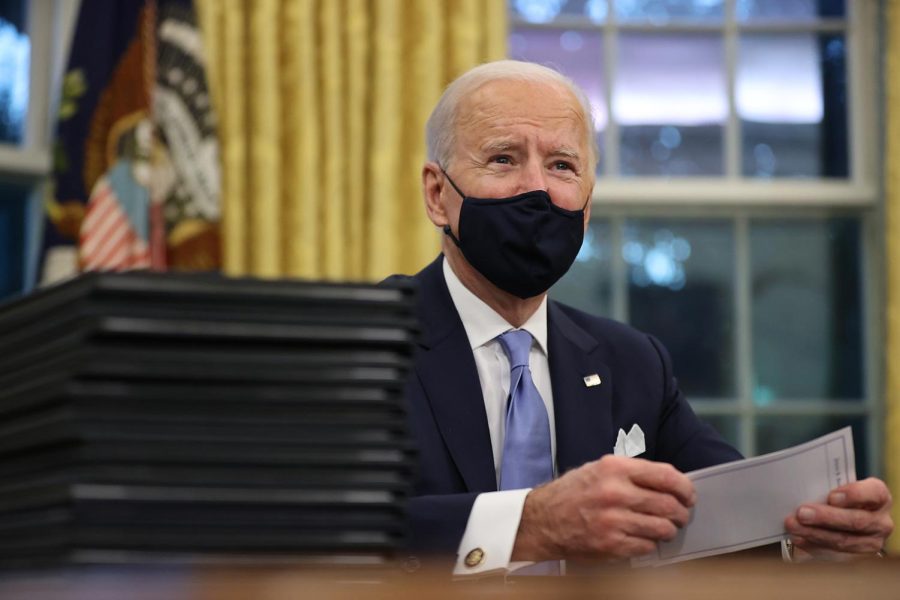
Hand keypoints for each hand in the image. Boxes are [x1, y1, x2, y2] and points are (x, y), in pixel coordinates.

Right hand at [511, 455, 694, 560]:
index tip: (688, 495)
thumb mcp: (598, 469)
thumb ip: (632, 473)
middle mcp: (615, 492)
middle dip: (681, 512)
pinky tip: (643, 538)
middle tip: (680, 515)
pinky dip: (650, 544)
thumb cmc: (573, 493)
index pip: (666, 475)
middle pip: (668, 504)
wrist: (543, 519)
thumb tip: (668, 482)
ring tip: (664, 528)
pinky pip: (647, 546)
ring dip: (668, 530)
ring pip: (662, 528)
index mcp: (615, 468)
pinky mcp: (611, 544)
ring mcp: (613, 520)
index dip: (684, 487)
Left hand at [784, 477, 892, 559]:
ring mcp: (871, 542)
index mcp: (879, 496)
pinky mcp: (857, 557)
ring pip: (844, 541)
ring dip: (815, 534)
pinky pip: (835, 555)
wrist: (846, 514)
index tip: (832, 497)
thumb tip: (801, 487)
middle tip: (802, 513)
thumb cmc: (840, 495)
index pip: (873, 493)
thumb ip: (827, 486)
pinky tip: (799, 539)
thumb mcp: (838, 485)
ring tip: (793, 526)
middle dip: (826, 517)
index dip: (854, 495)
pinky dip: (814, 546)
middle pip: (856, 521)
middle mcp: (880, 521)